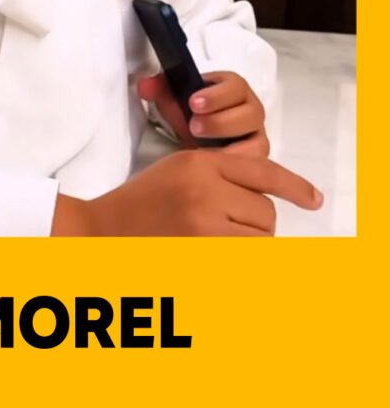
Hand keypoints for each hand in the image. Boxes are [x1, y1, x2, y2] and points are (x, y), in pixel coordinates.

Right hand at [51, 150, 322, 236]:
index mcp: (200, 161)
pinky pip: (243, 257)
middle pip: (264, 210)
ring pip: (259, 236)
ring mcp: (203, 221)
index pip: (263, 172)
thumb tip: (265, 196)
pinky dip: (237, 257)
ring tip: (217, 239)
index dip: (294, 186)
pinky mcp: (199, 250)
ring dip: (248, 242)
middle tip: (223, 225)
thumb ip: (220, 174)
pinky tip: (214, 252)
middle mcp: (205, 187)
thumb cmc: (143, 200)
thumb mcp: (181, 169)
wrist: (104, 227)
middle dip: (254, 221)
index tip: (313, 199)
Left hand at [137, 70, 268, 156]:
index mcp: (234, 90)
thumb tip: (145, 86)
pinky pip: (254, 167)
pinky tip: (213, 167)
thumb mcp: (174, 101)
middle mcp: (251, 112)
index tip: (193, 102)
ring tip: (200, 149)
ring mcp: (256, 138)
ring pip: (257, 142)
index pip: (236, 86)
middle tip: (194, 127)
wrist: (195, 138)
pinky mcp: (256, 161)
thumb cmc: (190, 114)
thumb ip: (159, 89)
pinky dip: (234, 167)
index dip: (217, 94)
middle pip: (251, 114)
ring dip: (228, 146)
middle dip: (220, 121)